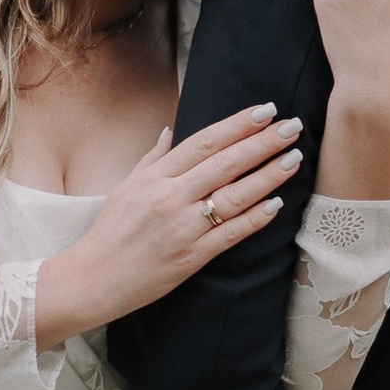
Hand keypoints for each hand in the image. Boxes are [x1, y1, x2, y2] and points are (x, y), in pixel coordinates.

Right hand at [34, 106, 304, 344]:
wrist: (95, 279)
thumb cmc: (111, 232)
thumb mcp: (126, 187)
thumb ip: (153, 158)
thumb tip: (171, 131)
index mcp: (155, 177)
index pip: (204, 142)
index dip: (237, 125)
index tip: (265, 110)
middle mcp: (170, 198)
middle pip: (225, 164)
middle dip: (263, 143)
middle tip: (293, 126)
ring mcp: (183, 228)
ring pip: (234, 196)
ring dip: (268, 176)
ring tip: (294, 159)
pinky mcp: (192, 257)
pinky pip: (231, 234)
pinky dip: (255, 218)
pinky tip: (277, 204)